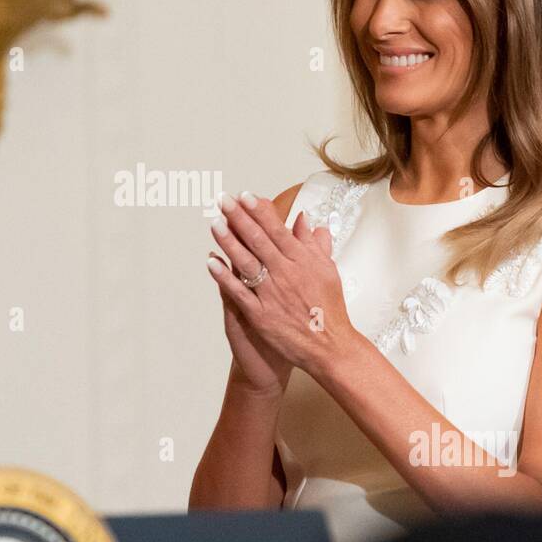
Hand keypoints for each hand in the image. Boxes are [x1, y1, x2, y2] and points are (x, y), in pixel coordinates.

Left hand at [206, 192, 351, 375]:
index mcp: (302, 261)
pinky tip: (211, 262)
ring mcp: (272, 294)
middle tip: (223, 200)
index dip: (259, 211)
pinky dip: (224, 277)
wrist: (330, 346)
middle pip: (258, 240)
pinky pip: (238, 292)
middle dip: (239, 218)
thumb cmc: (329, 308)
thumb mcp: (327, 270)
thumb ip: (313, 243)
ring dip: (228, 242)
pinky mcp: (261, 315)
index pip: (277, 229)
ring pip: (246, 263)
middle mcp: (286, 273)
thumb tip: (304, 219)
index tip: (244, 195)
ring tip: (214, 224)